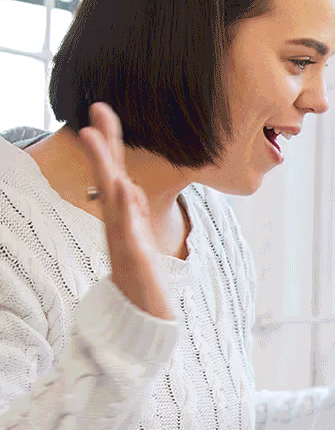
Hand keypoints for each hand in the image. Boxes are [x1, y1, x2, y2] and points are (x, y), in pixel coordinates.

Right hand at [78, 102, 172, 319]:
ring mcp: (123, 241)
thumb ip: (131, 215)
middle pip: (109, 177)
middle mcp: (119, 225)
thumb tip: (126, 186)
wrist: (144, 322)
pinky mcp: (133, 259)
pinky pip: (127, 230)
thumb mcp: (139, 240)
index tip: (102, 109)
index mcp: (123, 218)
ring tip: (95, 136)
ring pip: (112, 198)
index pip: (115, 174)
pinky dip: (125, 209)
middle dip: (104, 144)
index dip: (109, 143)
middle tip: (98, 108)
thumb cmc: (142, 281)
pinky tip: (123, 188)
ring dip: (105, 166)